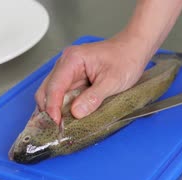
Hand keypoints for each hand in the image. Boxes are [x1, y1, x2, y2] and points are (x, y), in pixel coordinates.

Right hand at [35, 35, 149, 122]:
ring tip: (62, 125)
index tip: (56, 122)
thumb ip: (93, 97)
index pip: (55, 86)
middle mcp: (66, 64)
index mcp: (73, 59)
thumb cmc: (126, 59)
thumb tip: (76, 112)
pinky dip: (64, 106)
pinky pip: (64, 94)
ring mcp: (69, 71)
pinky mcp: (75, 79)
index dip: (52, 106)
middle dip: (49, 109)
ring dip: (56, 109)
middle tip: (57, 128)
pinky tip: (68, 117)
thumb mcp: (112, 81)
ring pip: (53, 93)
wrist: (134, 49)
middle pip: (47, 90)